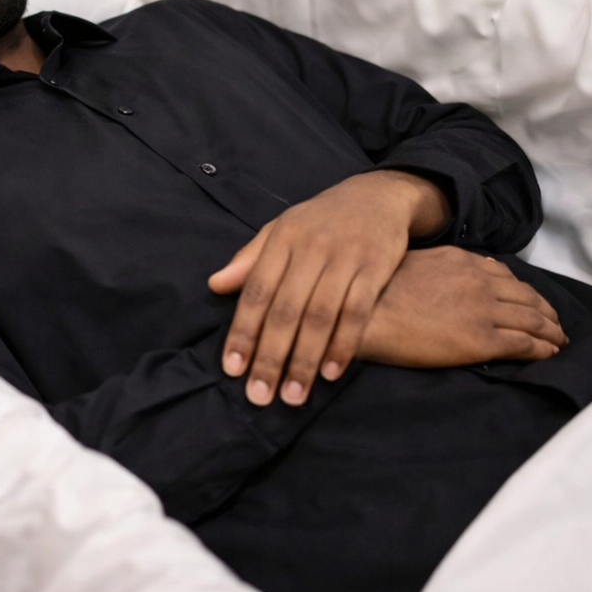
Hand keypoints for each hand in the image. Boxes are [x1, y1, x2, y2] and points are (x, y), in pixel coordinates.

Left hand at [209, 170, 449, 406]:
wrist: (376, 196)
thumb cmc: (319, 221)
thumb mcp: (281, 230)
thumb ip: (250, 259)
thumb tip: (215, 285)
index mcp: (281, 240)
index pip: (255, 291)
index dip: (242, 331)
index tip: (232, 368)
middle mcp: (309, 247)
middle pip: (285, 310)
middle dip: (271, 356)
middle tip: (260, 395)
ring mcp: (344, 256)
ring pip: (319, 315)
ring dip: (304, 360)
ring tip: (294, 396)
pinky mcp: (375, 266)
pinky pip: (357, 311)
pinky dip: (343, 344)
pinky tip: (331, 373)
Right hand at [359, 247, 566, 365]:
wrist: (369, 315)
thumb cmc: (378, 291)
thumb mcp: (412, 263)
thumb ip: (439, 267)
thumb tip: (452, 272)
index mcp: (460, 260)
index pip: (504, 274)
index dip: (521, 289)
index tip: (527, 299)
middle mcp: (478, 281)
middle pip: (526, 295)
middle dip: (544, 309)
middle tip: (553, 322)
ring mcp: (483, 310)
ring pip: (532, 318)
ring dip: (551, 330)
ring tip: (558, 340)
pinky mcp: (482, 340)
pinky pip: (525, 344)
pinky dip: (543, 349)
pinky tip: (549, 353)